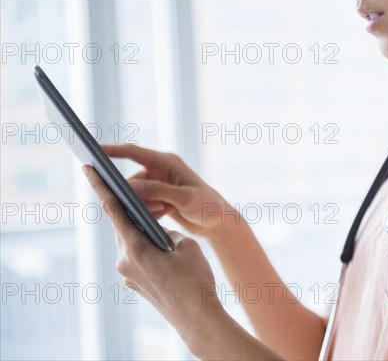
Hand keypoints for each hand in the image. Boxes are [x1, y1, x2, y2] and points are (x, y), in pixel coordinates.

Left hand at [81, 164, 222, 346]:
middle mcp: (125, 261)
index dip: (101, 187)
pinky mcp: (135, 283)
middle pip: (122, 225)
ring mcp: (128, 275)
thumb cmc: (195, 280)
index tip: (89, 169)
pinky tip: (163, 247)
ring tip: (162, 223)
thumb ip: (166, 233)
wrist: (198, 318)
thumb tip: (157, 234)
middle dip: (133, 210)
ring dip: (141, 230)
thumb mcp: (187, 246)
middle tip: (146, 197)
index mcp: (136, 247)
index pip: (114, 210)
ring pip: (129, 241)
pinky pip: (135, 257)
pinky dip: (145, 246)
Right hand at [102, 144, 241, 238]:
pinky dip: (149, 213)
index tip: (92, 151)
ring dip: (144, 207)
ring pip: (135, 196)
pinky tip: (164, 215)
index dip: (111, 151)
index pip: (132, 152)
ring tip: (164, 211)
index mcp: (166, 162)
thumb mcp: (184, 198)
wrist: (218, 222)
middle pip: (132, 181)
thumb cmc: (207, 206)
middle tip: (154, 207)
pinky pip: (142, 205)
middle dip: (136, 197)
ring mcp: (159, 184)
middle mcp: (160, 170)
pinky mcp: (159, 198)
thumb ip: (159, 191)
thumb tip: (131, 188)